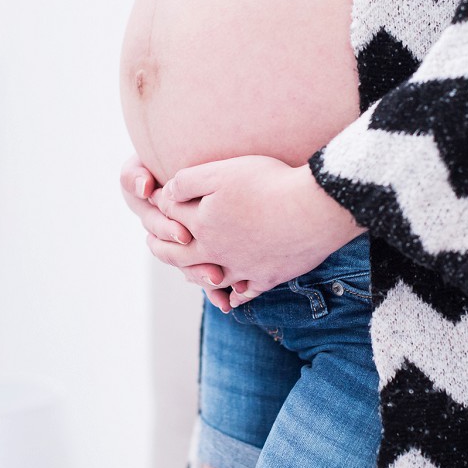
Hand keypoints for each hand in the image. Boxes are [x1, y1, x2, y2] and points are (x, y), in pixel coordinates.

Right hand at [118, 155, 232, 310]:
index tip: (184, 233)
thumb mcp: (147, 162)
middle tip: (208, 267)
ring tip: (218, 280)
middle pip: (172, 250)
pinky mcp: (207, 248)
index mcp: (149, 206)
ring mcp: (185, 240)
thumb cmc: (177, 149)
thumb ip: (137, 173)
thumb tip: (144, 189)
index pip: (155, 222)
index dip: (167, 229)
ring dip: (200, 275)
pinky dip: (216, 289)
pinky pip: (208, 272)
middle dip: (188, 259)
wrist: (219, 155)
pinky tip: (226, 301)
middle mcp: (165, 226)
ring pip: (189, 265)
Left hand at [150, 156, 365, 306]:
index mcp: (202, 226)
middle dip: (164, 248)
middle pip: (181, 256)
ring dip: (197, 276)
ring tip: (191, 273)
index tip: (157, 199)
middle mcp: (216, 253)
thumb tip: (166, 193)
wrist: (313, 209)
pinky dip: (236, 294)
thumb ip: (187, 182)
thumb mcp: (221, 172)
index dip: (162, 205)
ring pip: (212, 279)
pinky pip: (246, 292)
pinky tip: (234, 295)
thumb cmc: (267, 184)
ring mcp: (243, 269)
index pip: (171, 216)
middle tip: (153, 243)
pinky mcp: (268, 277)